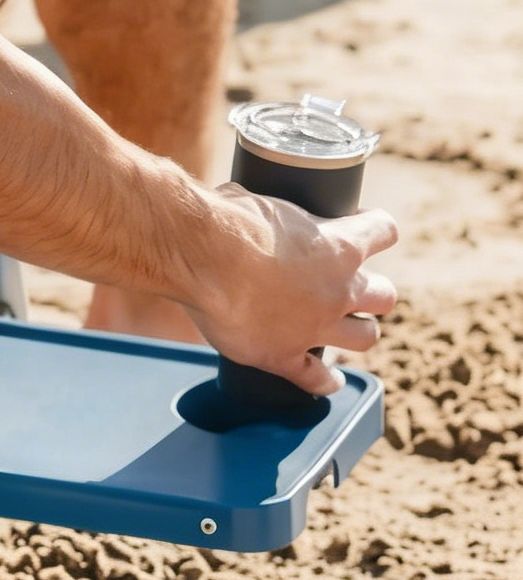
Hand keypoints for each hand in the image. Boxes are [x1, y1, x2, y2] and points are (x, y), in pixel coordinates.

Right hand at [173, 184, 398, 394]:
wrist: (196, 255)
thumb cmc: (223, 220)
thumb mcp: (257, 199)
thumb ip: (267, 213)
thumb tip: (248, 210)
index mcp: (339, 245)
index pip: (383, 231)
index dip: (373, 229)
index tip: (360, 228)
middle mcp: (338, 290)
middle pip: (384, 295)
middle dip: (371, 289)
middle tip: (349, 285)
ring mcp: (315, 327)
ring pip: (364, 338)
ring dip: (357, 331)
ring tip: (344, 327)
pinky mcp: (283, 356)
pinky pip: (317, 378)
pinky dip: (324, 381)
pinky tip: (327, 380)